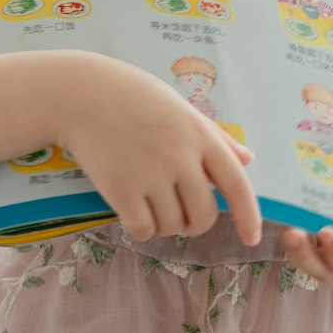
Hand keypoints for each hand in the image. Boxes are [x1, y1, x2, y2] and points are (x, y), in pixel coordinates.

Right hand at [56, 54, 261, 246]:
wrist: (81, 93)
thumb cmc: (133, 96)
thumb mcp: (180, 107)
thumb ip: (216, 136)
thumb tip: (248, 160)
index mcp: (199, 134)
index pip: (237, 185)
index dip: (248, 216)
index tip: (251, 238)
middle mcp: (180, 157)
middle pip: (204, 215)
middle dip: (195, 223)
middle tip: (180, 212)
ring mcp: (150, 174)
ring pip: (173, 226)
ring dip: (165, 224)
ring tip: (149, 200)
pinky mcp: (121, 190)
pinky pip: (143, 230)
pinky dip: (141, 228)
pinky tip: (132, 210)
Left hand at [280, 191, 332, 288]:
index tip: (329, 234)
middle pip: (325, 269)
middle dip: (309, 252)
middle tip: (298, 231)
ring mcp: (331, 258)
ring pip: (308, 258)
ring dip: (294, 243)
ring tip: (284, 222)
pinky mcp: (318, 242)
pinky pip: (302, 238)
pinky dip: (290, 223)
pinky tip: (282, 202)